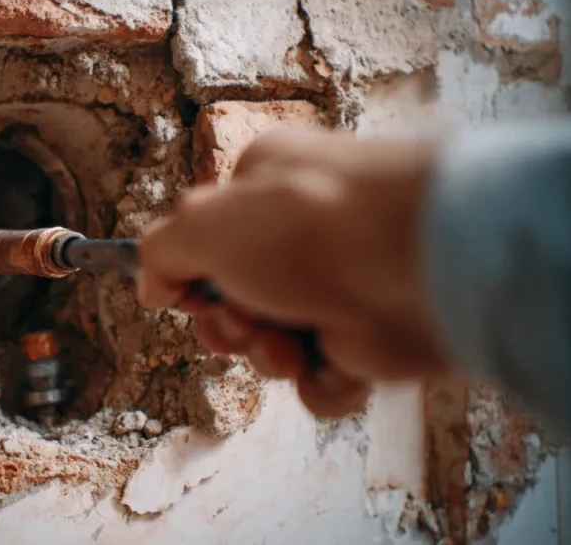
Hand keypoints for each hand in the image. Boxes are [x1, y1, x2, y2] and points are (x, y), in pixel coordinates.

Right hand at [137, 127, 449, 416]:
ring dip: (269, 354)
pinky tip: (333, 361)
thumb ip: (159, 252)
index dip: (191, 278)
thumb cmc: (309, 224)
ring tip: (291, 343)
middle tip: (246, 320)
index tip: (191, 293)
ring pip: (272, 346)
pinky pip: (321, 381)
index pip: (207, 242)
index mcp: (264, 188)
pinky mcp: (370, 341)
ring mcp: (336, 289)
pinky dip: (321, 382)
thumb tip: (151, 285)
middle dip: (229, 325)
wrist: (418, 265)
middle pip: (233, 302)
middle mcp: (300, 236)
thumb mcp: (203, 223)